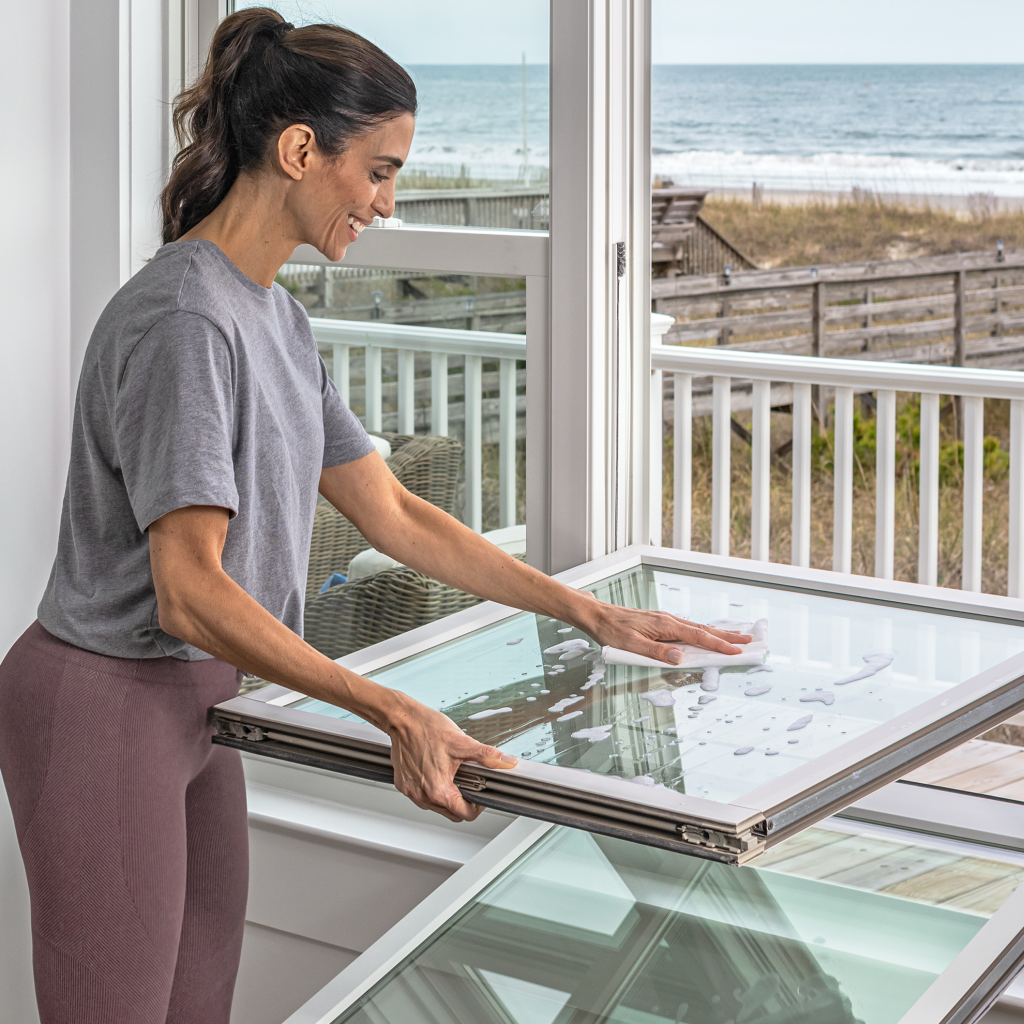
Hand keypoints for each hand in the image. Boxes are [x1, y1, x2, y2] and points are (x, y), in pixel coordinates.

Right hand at [384, 694, 517, 821]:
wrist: (402, 719)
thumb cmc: (426, 728)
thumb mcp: (462, 742)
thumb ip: (487, 756)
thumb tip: (507, 762)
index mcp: (438, 790)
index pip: (464, 814)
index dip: (477, 806)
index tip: (480, 794)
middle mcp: (422, 795)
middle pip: (451, 813)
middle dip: (463, 801)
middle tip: (468, 782)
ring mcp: (411, 791)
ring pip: (436, 806)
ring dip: (447, 795)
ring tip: (452, 774)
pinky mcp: (403, 785)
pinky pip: (422, 795)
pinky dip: (431, 788)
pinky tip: (436, 771)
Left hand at [583, 601, 751, 665]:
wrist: (598, 615)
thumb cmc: (611, 630)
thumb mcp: (630, 645)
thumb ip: (655, 652)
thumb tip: (679, 657)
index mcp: (665, 625)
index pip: (698, 637)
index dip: (718, 645)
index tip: (737, 650)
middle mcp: (668, 620)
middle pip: (703, 630)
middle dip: (727, 636)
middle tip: (749, 640)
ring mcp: (665, 621)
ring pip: (697, 628)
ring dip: (717, 634)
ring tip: (736, 636)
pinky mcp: (660, 624)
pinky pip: (688, 629)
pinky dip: (702, 632)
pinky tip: (706, 635)